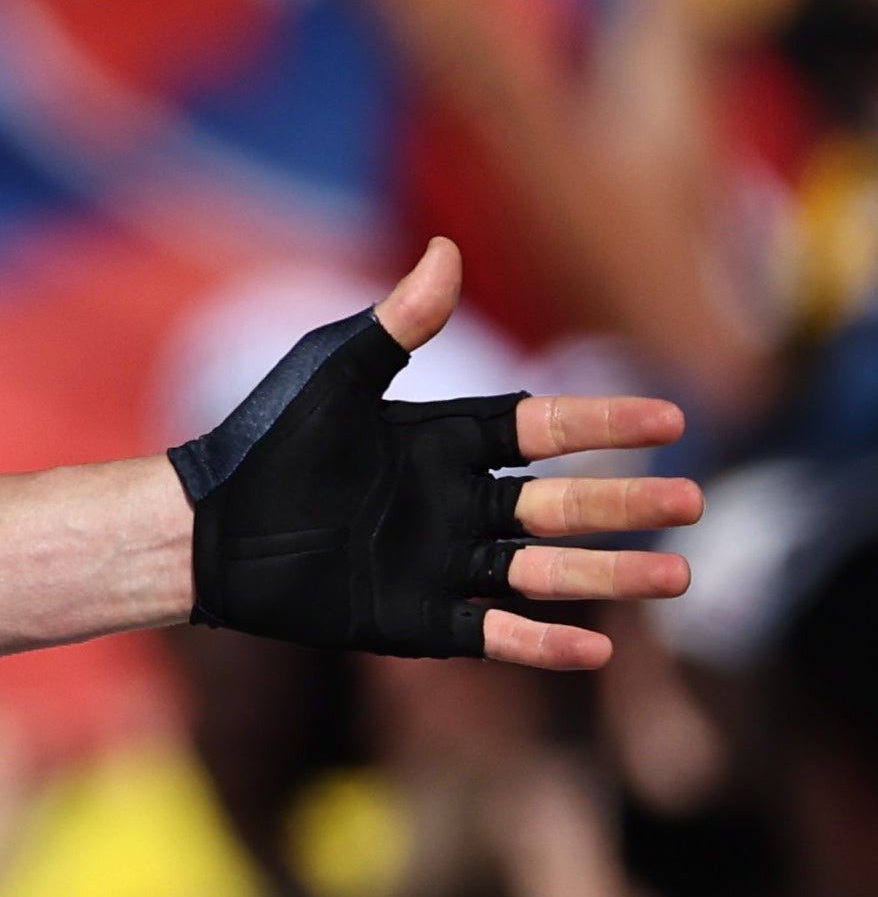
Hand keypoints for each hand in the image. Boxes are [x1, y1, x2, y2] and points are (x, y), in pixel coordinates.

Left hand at [177, 240, 697, 672]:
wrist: (203, 527)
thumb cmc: (262, 442)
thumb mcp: (333, 377)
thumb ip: (397, 326)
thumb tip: (447, 249)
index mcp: (443, 441)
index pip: (544, 429)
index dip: (605, 425)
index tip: (672, 419)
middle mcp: (454, 504)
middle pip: (561, 505)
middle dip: (627, 504)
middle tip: (693, 503)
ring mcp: (440, 563)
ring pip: (544, 571)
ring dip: (609, 575)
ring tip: (677, 577)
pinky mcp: (414, 618)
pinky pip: (491, 633)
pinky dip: (542, 642)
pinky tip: (597, 647)